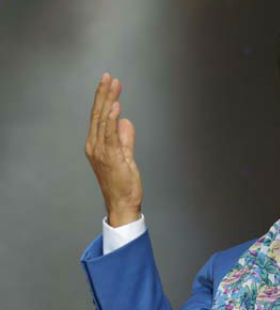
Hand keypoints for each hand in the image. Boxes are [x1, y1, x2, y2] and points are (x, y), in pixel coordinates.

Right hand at [85, 72, 142, 226]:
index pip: (99, 116)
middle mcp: (95, 146)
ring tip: (113, 84)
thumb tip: (126, 121)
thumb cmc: (123, 183)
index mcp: (97, 144)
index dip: (104, 98)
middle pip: (98, 114)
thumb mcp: (126, 156)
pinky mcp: (110, 157)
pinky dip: (111, 119)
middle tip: (108, 77)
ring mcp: (101, 151)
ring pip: (102, 120)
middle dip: (103, 94)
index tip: (111, 83)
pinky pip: (110, 135)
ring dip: (108, 101)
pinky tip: (116, 106)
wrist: (122, 203)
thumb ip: (125, 138)